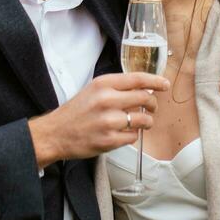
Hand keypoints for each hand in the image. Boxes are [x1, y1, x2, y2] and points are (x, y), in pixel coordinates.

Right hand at [28, 72, 169, 165]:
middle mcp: (106, 100)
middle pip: (145, 98)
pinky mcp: (109, 140)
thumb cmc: (76, 111)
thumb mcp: (93, 90)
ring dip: (146, 122)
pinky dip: (132, 135)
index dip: (155, 81)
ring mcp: (108, 121)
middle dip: (153, 104)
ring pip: (143, 119)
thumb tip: (144, 89)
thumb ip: (116, 88)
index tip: (164, 84)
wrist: (55, 133)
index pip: (138, 79)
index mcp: (103, 84)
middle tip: (151, 108)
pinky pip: (133, 136)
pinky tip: (122, 133)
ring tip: (138, 122)